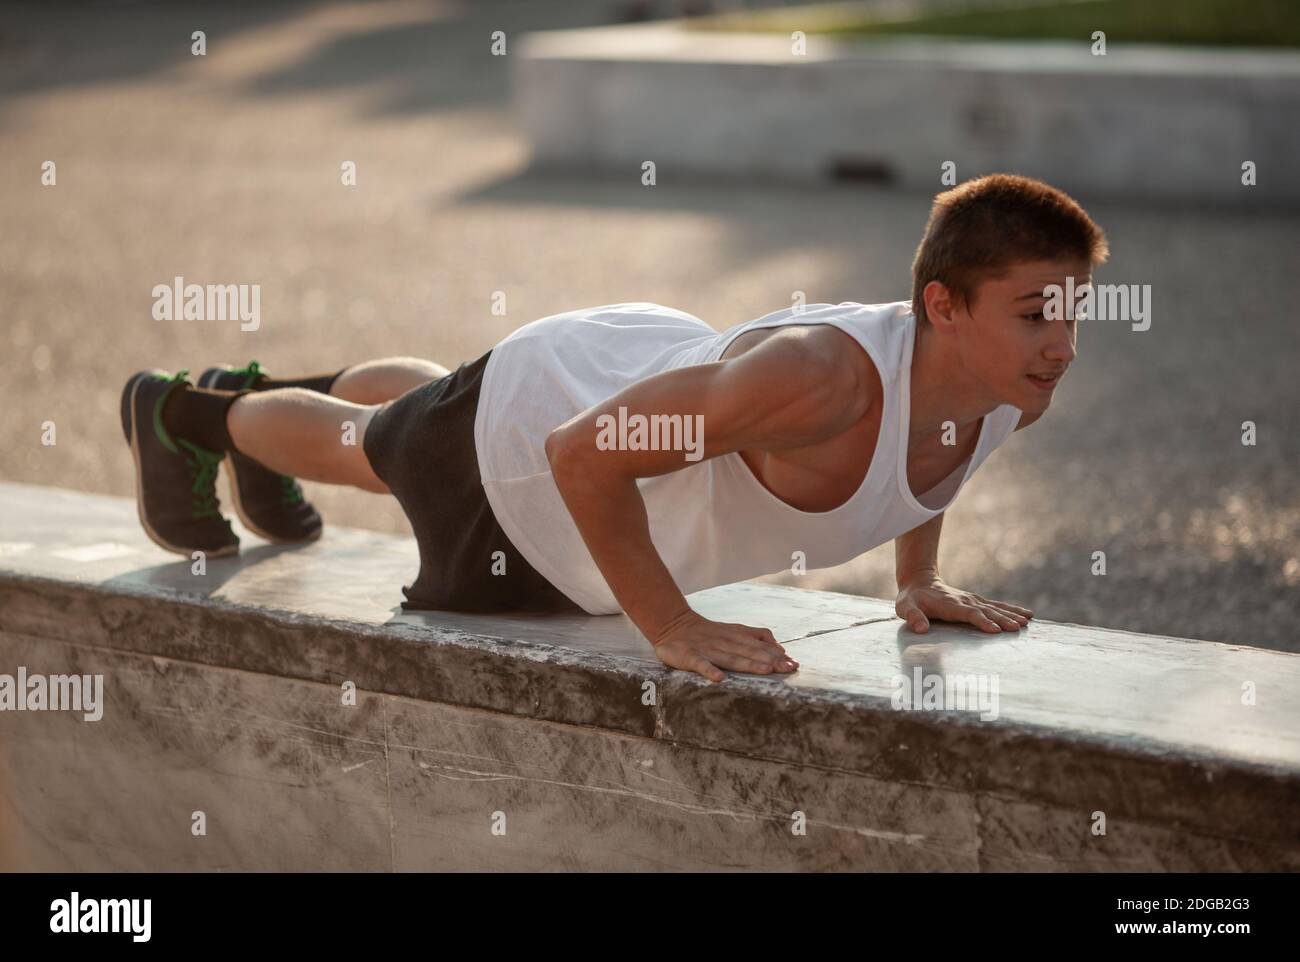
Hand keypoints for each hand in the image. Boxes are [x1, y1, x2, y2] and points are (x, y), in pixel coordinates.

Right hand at [650, 608, 798, 682]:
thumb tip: (781, 648)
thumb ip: (756, 636)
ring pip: (730, 657)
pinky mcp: (689, 656)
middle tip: (788, 668)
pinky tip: (719, 678)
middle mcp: (724, 642)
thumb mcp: (734, 630)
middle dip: (769, 660)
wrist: (672, 625)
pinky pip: (700, 664)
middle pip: (749, 652)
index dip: (776, 654)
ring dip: (748, 664)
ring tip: (765, 671)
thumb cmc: (707, 633)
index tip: (793, 664)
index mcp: (735, 636)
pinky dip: (709, 670)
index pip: (759, 645)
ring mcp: (707, 649)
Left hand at [895, 575, 1032, 633]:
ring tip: (1027, 621)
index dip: (982, 621)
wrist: (919, 581)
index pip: (969, 614)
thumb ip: (913, 617)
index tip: (996, 630)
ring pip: (995, 607)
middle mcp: (965, 601)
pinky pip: (997, 606)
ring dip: (1011, 614)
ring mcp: (972, 600)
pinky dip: (1012, 609)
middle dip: (1003, 619)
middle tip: (1019, 628)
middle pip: (987, 611)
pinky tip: (1026, 615)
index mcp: (950, 605)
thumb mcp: (905, 608)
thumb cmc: (911, 599)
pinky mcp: (976, 601)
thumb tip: (921, 629)